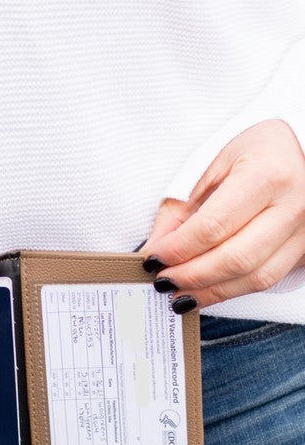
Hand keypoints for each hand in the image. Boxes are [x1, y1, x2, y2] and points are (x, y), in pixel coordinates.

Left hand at [142, 119, 304, 312]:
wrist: (296, 151)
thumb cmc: (253, 151)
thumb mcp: (210, 166)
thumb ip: (179, 209)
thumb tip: (155, 250)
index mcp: (267, 174)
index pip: (213, 226)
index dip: (178, 249)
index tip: (154, 259)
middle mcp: (294, 204)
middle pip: (235, 258)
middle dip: (191, 276)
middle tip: (164, 281)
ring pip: (255, 278)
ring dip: (211, 292)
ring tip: (180, 294)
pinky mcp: (304, 249)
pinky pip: (267, 279)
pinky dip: (232, 290)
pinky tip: (206, 290)